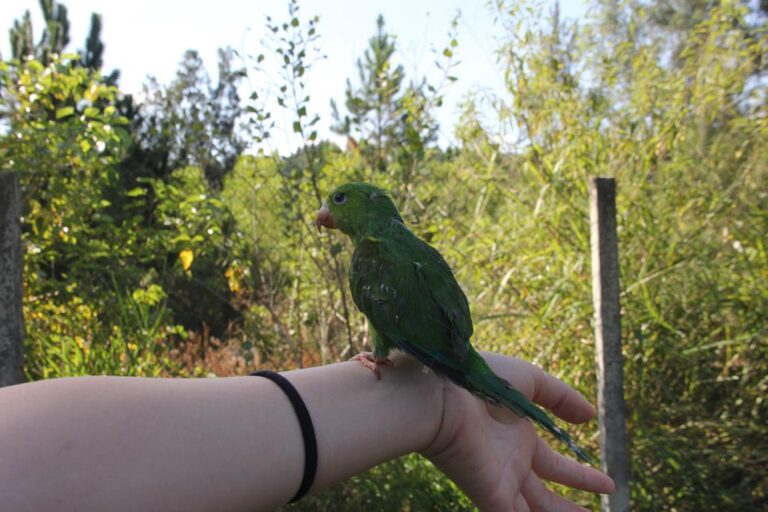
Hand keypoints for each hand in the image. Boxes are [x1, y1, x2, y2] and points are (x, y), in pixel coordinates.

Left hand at [420, 352, 614, 511]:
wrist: (443, 394)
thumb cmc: (482, 380)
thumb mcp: (529, 380)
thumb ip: (561, 397)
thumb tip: (590, 415)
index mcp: (518, 437)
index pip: (554, 465)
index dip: (581, 477)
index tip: (608, 484)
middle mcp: (511, 464)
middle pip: (545, 497)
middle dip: (571, 508)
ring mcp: (501, 482)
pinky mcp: (492, 495)